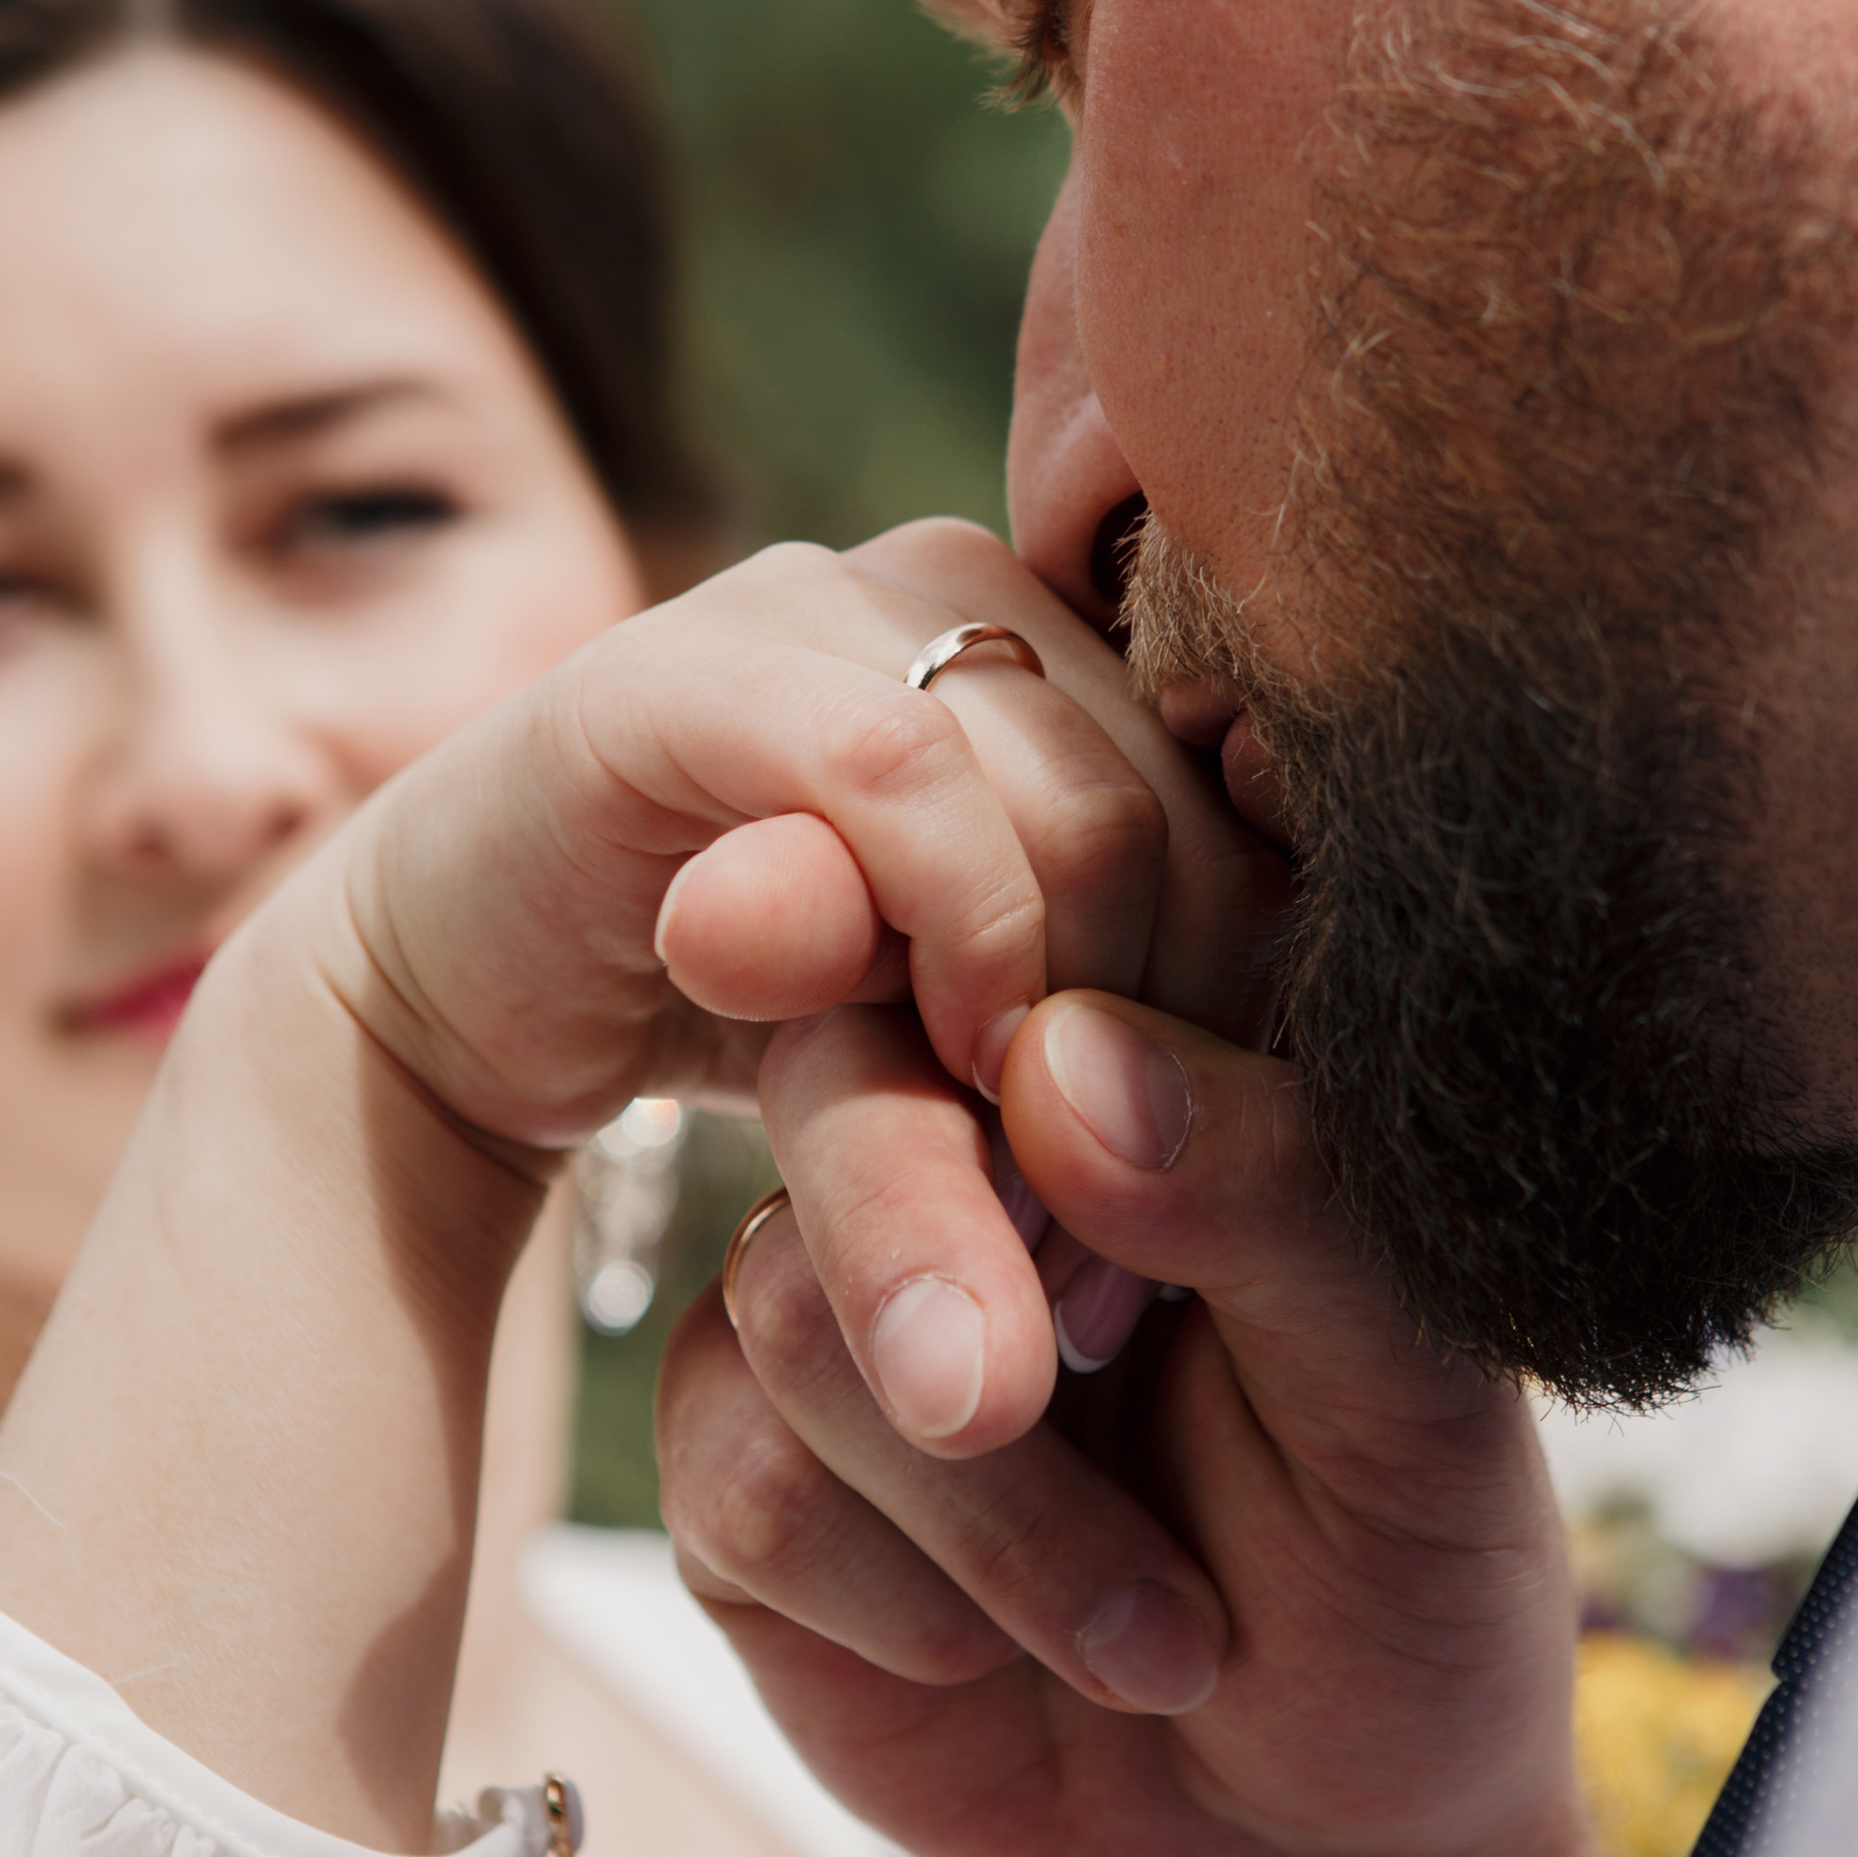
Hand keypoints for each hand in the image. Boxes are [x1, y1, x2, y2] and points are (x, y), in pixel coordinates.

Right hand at [319, 519, 1287, 1450]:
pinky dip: (953, 939)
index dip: (1281, 1022)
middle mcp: (992, 596)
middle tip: (1107, 1260)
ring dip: (1068, 1048)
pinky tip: (943, 1066)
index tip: (1203, 1202)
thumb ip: (1165, 1051)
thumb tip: (1384, 1099)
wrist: (472, 999)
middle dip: (1172, 1065)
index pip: (1298, 822)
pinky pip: (896, 776)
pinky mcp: (686, 668)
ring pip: (1084, 814)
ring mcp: (840, 605)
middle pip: (1212, 829)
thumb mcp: (1004, 1066)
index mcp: (1102, 660)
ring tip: (1026, 1194)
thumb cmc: (782, 1034)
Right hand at [658, 986, 1604, 1856]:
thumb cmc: (1402, 1595)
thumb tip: (1064, 1059)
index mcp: (1167, 1069)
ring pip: (788, 1290)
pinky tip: (1013, 1656)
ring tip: (1159, 1625)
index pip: (1046, 911)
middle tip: (1031, 1391)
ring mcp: (849, 1299)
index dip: (1007, 949)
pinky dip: (896, 1594)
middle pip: (854, 1069)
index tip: (1018, 1047)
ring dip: (983, 1502)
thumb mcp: (1416, 1399)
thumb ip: (1274, 1201)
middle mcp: (985, 1152)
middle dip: (929, 1237)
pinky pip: (738, 1468)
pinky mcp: (749, 1471)